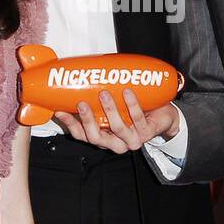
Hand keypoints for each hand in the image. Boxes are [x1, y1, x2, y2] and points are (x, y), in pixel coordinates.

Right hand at [53, 89, 177, 153]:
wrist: (163, 115)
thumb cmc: (133, 110)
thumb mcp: (111, 106)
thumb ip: (95, 100)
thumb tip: (75, 81)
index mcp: (104, 137)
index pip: (81, 136)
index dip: (70, 125)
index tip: (60, 110)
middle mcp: (115, 142)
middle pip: (96, 138)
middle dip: (87, 120)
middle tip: (82, 102)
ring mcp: (131, 139)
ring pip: (117, 129)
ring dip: (109, 111)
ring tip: (104, 93)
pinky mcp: (146, 132)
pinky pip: (137, 119)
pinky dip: (131, 105)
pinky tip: (127, 92)